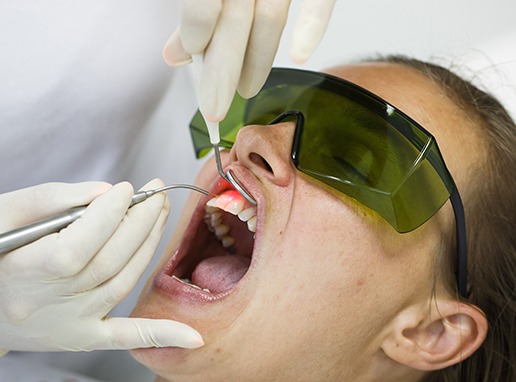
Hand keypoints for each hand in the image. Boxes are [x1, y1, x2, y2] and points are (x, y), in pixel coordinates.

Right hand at [0, 180, 202, 352]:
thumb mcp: (4, 215)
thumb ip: (52, 199)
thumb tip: (105, 192)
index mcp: (23, 272)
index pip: (78, 246)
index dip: (108, 215)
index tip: (126, 189)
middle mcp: (49, 304)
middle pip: (108, 262)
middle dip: (140, 222)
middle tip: (157, 193)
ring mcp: (69, 324)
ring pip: (122, 283)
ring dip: (149, 245)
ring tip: (161, 213)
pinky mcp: (82, 336)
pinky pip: (125, 338)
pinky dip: (161, 335)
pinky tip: (192, 337)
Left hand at [164, 0, 335, 120]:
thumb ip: (194, 4)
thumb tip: (174, 54)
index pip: (205, 1)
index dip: (197, 30)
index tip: (192, 58)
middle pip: (235, 19)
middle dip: (223, 70)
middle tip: (215, 107)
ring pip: (271, 16)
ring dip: (258, 60)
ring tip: (246, 91)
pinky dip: (314, 24)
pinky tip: (300, 55)